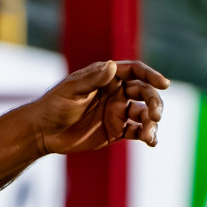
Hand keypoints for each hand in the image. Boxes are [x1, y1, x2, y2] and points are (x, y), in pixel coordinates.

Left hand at [31, 60, 168, 154]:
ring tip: (149, 134)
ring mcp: (118, 112)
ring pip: (144, 113)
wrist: (43, 132)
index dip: (151, 75)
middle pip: (145, 93)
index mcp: (107, 78)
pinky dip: (147, 136)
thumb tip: (112, 66)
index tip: (164, 84)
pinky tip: (150, 141)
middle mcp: (116, 93)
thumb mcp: (72, 90)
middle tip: (154, 115)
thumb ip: (92, 79)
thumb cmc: (54, 105)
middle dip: (154, 102)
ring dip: (152, 122)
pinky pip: (138, 131)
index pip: (135, 72)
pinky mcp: (116, 131)